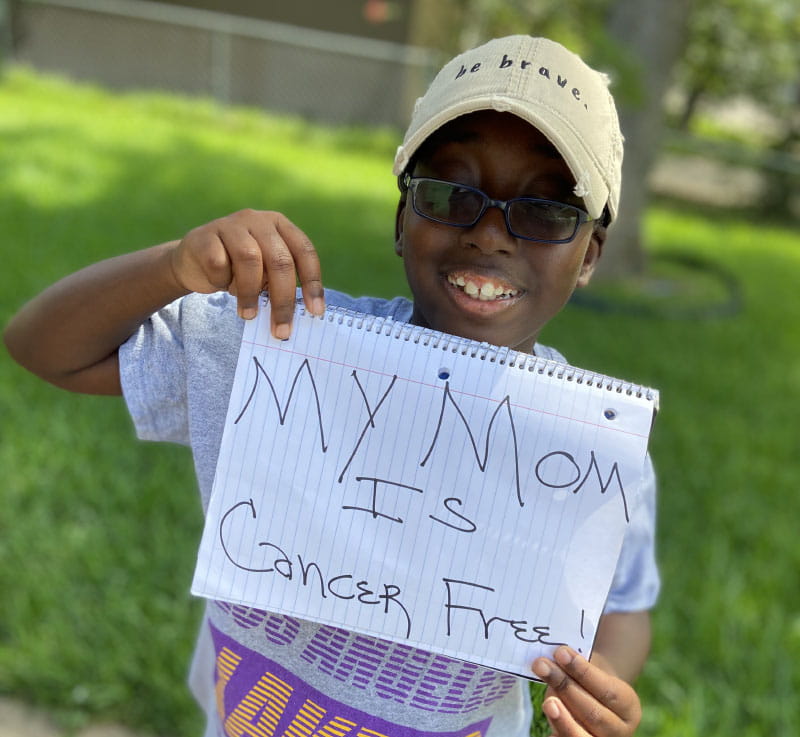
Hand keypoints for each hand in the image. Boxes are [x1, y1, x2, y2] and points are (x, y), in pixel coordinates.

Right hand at [169, 209, 324, 337]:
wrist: (192, 262)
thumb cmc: (237, 270)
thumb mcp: (263, 273)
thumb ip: (280, 284)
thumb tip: (303, 314)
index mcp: (279, 225)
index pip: (304, 251)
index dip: (312, 282)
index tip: (315, 312)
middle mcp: (258, 220)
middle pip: (279, 259)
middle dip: (283, 299)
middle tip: (281, 330)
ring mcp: (230, 225)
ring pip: (249, 259)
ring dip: (250, 293)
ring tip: (248, 314)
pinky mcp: (204, 236)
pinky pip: (218, 263)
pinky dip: (222, 281)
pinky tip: (219, 284)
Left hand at [533, 646, 641, 736]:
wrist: (591, 700)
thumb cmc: (588, 681)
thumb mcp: (590, 672)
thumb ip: (575, 667)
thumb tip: (552, 659)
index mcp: (628, 706)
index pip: (607, 691)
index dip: (583, 672)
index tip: (561, 652)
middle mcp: (618, 730)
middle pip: (593, 714)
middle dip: (566, 688)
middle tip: (542, 665)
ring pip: (579, 735)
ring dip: (561, 718)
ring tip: (548, 702)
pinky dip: (557, 731)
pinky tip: (549, 718)